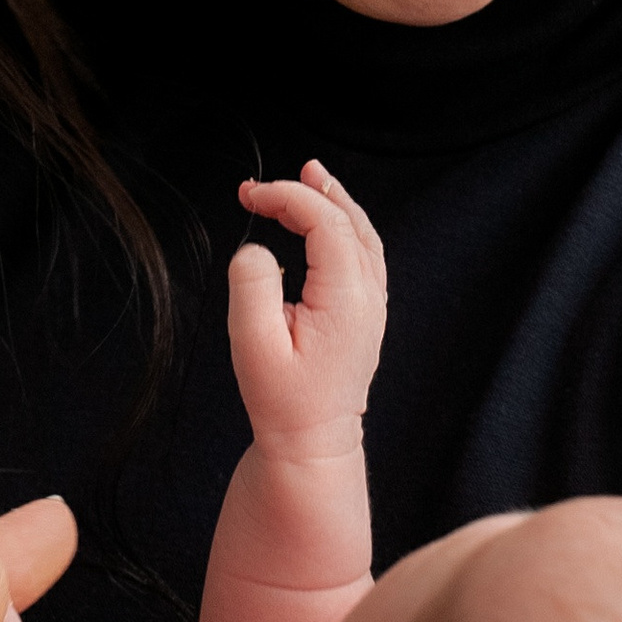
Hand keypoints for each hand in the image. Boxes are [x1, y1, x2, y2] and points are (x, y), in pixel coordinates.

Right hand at [228, 163, 386, 453]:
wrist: (313, 443)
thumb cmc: (283, 402)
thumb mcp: (253, 345)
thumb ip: (252, 286)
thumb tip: (257, 250)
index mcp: (346, 297)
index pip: (325, 222)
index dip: (287, 197)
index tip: (249, 196)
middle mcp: (368, 296)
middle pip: (349, 221)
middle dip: (308, 193)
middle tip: (266, 185)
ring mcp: (372, 306)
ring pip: (363, 236)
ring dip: (335, 203)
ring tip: (311, 178)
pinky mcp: (365, 315)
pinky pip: (364, 255)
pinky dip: (344, 227)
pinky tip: (325, 221)